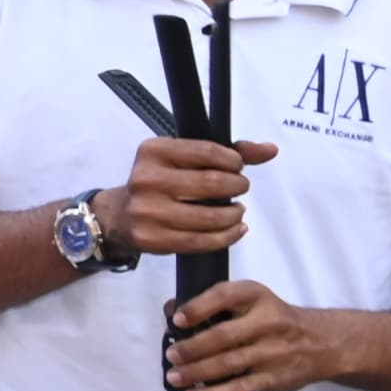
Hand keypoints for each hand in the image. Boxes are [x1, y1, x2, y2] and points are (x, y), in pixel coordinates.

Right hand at [104, 136, 275, 259]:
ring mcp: (147, 211)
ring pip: (210, 216)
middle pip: (211, 183)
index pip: (207, 152)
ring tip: (237, 211)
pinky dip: (227, 236)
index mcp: (153, 151)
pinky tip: (234, 230)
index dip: (233, 161)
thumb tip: (270, 150)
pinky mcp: (153, 239)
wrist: (119, 216)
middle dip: (236, 186)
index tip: (237, 167)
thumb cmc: (159, 183)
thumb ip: (227, 151)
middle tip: (239, 189)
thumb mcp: (183, 158)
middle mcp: (146, 179)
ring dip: (234, 214)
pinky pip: (202, 241)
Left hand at [163, 279, 357, 390]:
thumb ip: (217, 304)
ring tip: (174, 377)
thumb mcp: (253, 301)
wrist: (323, 343)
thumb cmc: (275, 319)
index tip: (177, 320)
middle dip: (192, 348)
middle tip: (171, 356)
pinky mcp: (275, 378)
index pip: (224, 295)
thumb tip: (171, 310)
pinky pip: (240, 387)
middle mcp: (268, 322)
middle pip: (223, 335)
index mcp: (257, 296)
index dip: (198, 307)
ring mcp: (273, 352)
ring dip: (196, 372)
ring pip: (229, 364)